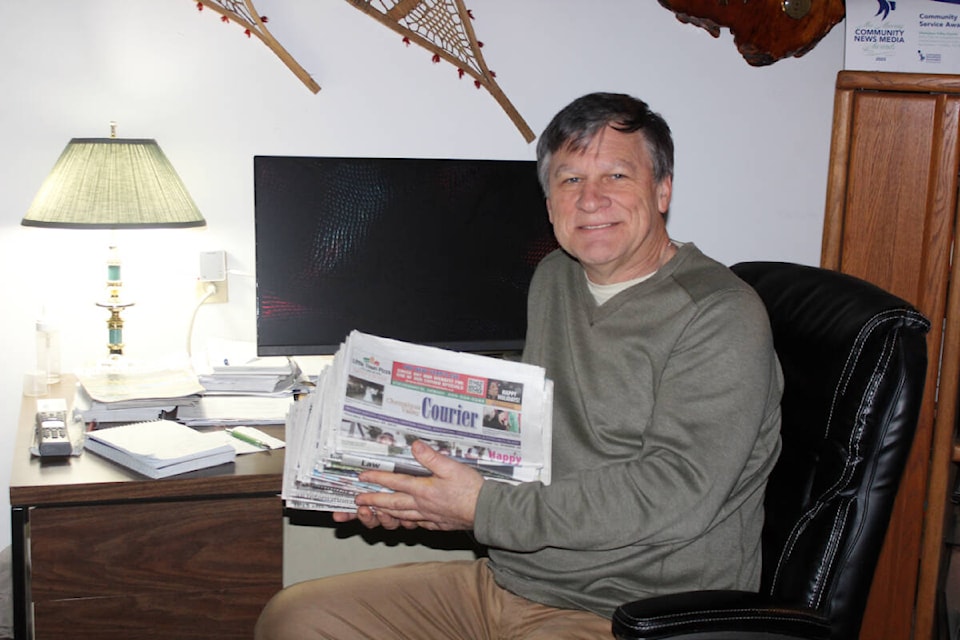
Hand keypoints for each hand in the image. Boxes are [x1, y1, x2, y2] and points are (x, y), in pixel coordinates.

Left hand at [346, 440, 483, 530]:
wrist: (485, 511)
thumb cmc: (471, 490)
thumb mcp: (451, 467)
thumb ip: (431, 457)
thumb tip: (415, 445)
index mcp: (423, 490)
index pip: (394, 482)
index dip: (377, 478)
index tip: (363, 477)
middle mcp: (422, 505)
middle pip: (392, 503)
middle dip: (374, 501)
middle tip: (359, 501)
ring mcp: (429, 516)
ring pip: (402, 515)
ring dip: (386, 513)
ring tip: (375, 512)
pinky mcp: (437, 523)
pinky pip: (417, 523)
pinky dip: (407, 522)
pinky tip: (407, 521)